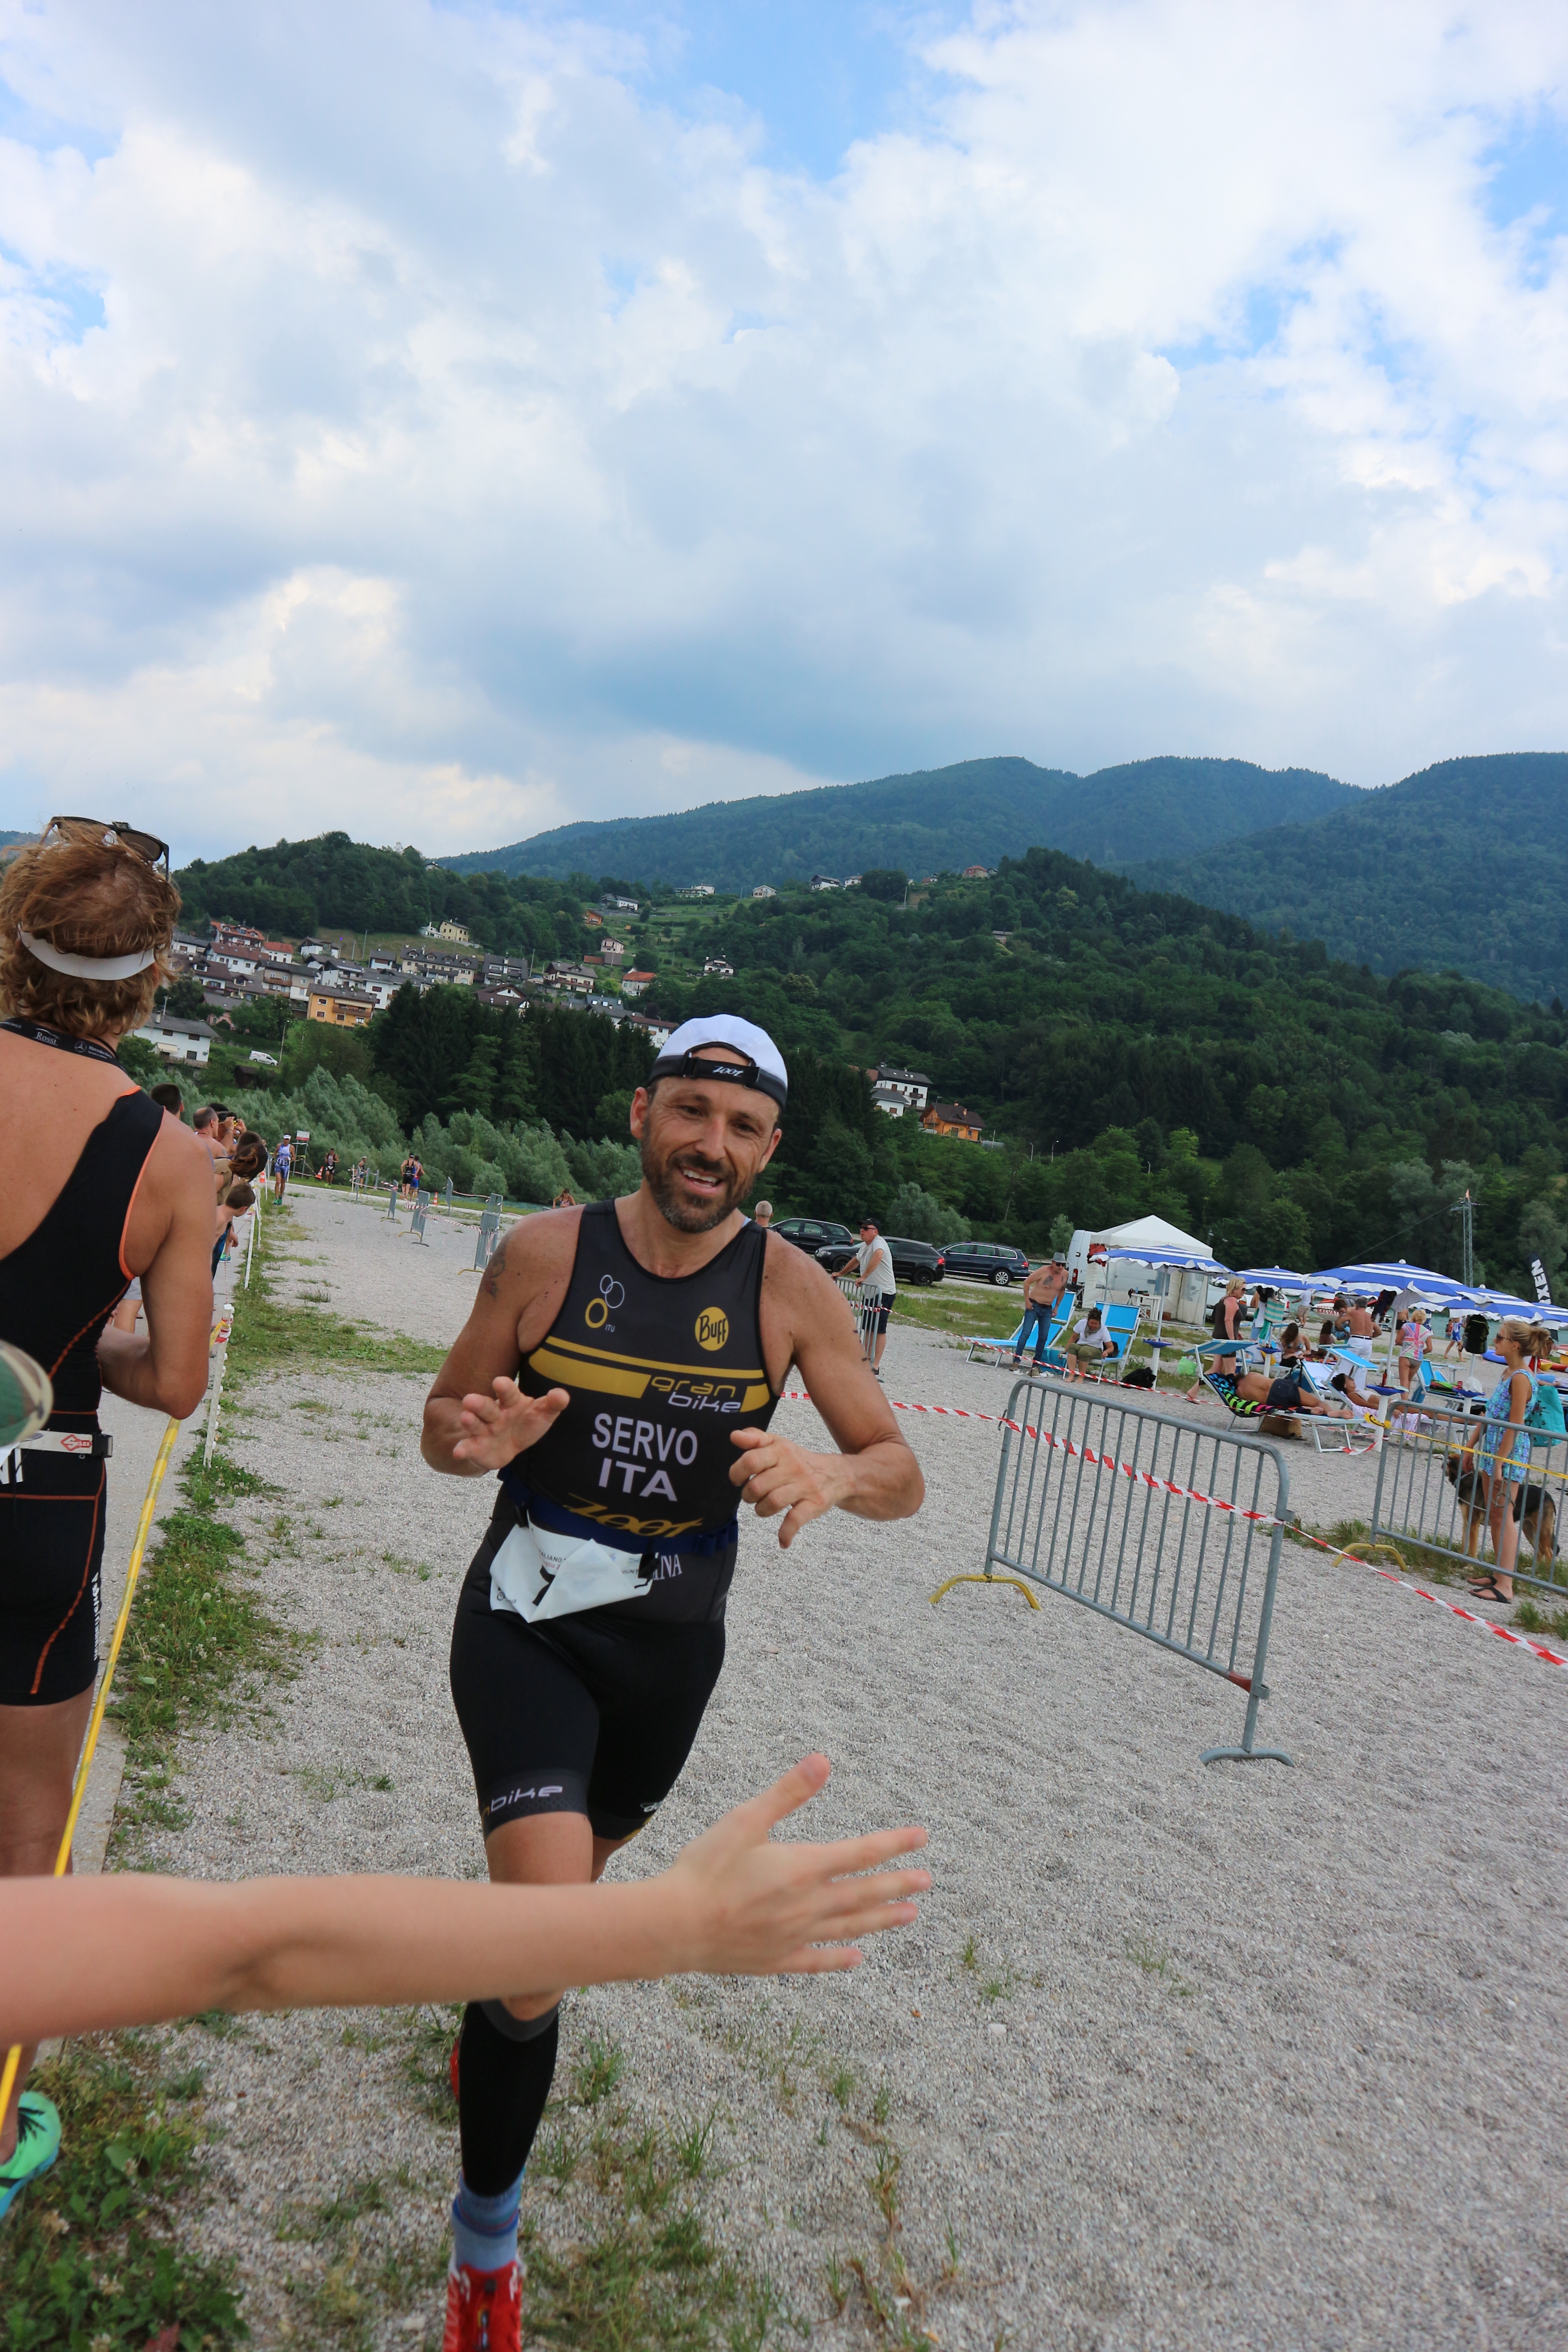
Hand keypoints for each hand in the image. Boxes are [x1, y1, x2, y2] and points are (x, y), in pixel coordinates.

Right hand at [451, 1378, 568, 1469]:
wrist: (511, 1445)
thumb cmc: (527, 1423)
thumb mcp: (542, 1414)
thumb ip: (552, 1404)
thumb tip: (562, 1394)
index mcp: (511, 1402)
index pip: (508, 1393)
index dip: (504, 1387)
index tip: (499, 1382)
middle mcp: (494, 1414)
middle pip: (486, 1407)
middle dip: (479, 1403)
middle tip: (470, 1399)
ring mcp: (483, 1430)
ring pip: (475, 1424)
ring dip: (469, 1421)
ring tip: (465, 1418)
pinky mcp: (476, 1447)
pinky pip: (468, 1446)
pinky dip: (462, 1449)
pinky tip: (458, 1452)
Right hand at [661, 1754, 929, 1975]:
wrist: (673, 1925)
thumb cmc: (706, 1867)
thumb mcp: (746, 1820)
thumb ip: (788, 1792)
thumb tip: (823, 1760)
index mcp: (803, 1868)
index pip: (860, 1854)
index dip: (893, 1844)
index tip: (921, 1838)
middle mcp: (807, 1905)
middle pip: (863, 1893)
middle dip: (897, 1884)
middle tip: (927, 1880)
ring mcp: (794, 1936)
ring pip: (849, 1927)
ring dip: (881, 1920)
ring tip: (909, 1915)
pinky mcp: (776, 1959)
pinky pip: (816, 1961)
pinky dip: (838, 1959)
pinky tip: (856, 1959)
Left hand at [728, 1426, 842, 1546]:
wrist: (837, 1474)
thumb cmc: (799, 1461)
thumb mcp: (778, 1444)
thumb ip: (755, 1439)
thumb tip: (734, 1436)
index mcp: (780, 1451)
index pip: (751, 1460)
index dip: (737, 1473)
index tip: (738, 1480)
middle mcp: (793, 1467)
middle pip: (758, 1485)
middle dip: (748, 1495)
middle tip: (752, 1496)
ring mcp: (805, 1486)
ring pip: (773, 1502)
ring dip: (761, 1510)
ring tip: (763, 1508)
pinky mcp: (814, 1504)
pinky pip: (795, 1520)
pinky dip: (786, 1533)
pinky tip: (782, 1540)